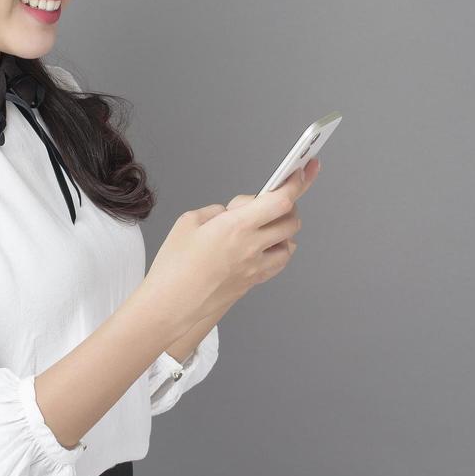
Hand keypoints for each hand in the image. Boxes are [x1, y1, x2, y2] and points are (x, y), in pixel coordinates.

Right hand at [141, 159, 322, 331]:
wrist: (171, 305)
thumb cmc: (174, 266)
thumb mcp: (188, 222)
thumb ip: (216, 211)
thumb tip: (231, 213)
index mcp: (236, 226)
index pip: (280, 200)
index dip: (296, 183)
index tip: (303, 170)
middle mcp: (251, 246)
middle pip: (291, 220)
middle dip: (287, 204)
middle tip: (270, 199)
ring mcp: (255, 267)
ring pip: (290, 242)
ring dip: (283, 228)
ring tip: (264, 223)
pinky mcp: (253, 282)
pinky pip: (279, 262)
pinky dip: (280, 249)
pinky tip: (269, 245)